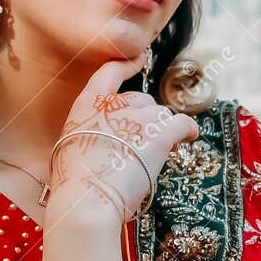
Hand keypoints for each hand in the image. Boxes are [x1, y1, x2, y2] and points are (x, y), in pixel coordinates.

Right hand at [46, 55, 200, 222]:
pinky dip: (189, 130)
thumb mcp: (70, 149)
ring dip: (164, 130)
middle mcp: (114, 104)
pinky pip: (183, 124)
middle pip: (141, 101)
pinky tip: (191, 137)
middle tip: (145, 143)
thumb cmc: (75, 185)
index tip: (140, 60)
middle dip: (146, 119)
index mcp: (86, 106)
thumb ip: (88, 137)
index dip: (126, 65)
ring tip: (161, 152)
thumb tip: (103, 146)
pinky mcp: (159, 134)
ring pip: (162, 115)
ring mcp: (138, 117)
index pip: (108, 73)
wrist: (85, 200)